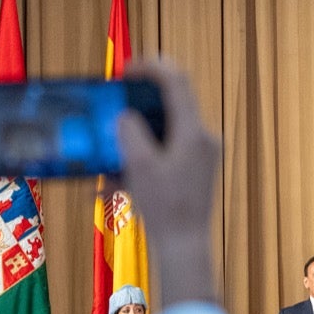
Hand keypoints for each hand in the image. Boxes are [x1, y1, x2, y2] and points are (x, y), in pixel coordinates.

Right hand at [117, 57, 217, 307]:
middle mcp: (202, 137)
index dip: (149, 67)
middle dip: (137, 104)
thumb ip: (130, 132)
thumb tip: (125, 116)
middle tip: (113, 106)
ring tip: (110, 155)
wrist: (185, 245)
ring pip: (164, 130)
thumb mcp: (139, 165)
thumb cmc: (164, 207)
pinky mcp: (195, 170)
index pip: (175, 81)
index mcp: (193, 131)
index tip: (124, 71)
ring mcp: (201, 155)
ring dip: (135, 137)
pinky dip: (142, 159)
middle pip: (169, 104)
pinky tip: (117, 182)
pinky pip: (165, 152)